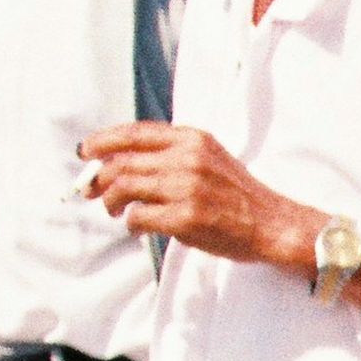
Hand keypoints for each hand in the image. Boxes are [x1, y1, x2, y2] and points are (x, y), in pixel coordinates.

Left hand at [77, 124, 341, 290]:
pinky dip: (131, 222)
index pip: (134, 133)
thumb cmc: (240, 196)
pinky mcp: (186, 218)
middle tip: (93, 191)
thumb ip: (172, 153)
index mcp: (192, 139)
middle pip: (123, 162)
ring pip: (125, 188)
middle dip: (99, 178)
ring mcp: (186, 189)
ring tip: (115, 210)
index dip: (103, 141)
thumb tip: (122, 161)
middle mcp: (188, 159)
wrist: (274, 225)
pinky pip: (140, 216)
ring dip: (112, 201)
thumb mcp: (210, 158)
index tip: (87, 153)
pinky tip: (137, 226)